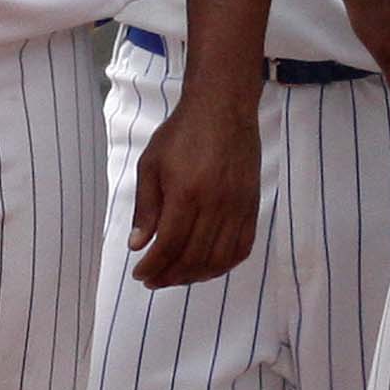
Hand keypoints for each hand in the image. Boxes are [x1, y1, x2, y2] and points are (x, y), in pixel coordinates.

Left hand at [128, 79, 263, 289]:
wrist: (222, 109)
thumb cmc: (182, 134)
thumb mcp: (151, 164)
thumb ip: (145, 207)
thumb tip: (138, 245)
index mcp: (186, 193)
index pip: (168, 245)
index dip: (153, 266)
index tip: (140, 274)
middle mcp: (215, 205)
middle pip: (193, 257)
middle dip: (170, 276)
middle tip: (154, 280)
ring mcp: (238, 207)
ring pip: (218, 259)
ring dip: (195, 276)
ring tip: (177, 277)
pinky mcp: (252, 206)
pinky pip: (241, 248)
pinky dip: (224, 265)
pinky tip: (207, 267)